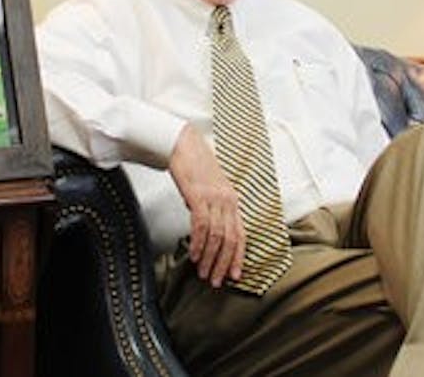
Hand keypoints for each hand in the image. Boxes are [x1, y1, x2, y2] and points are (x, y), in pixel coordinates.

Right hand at [169, 125, 245, 286]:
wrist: (183, 143)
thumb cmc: (194, 164)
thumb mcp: (209, 189)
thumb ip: (211, 208)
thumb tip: (205, 229)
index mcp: (232, 199)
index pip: (241, 234)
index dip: (238, 257)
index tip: (234, 275)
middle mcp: (228, 199)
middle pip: (231, 239)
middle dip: (224, 263)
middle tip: (217, 281)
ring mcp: (214, 197)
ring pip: (217, 236)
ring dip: (209, 257)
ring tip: (203, 272)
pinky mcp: (199, 195)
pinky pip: (201, 225)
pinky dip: (198, 243)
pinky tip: (193, 254)